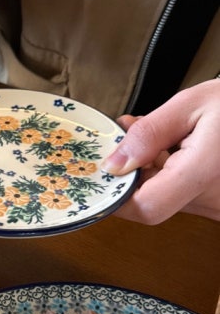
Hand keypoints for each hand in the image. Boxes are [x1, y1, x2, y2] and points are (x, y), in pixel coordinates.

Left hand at [102, 80, 219, 223]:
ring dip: (151, 170)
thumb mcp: (193, 105)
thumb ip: (148, 134)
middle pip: (152, 202)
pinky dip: (170, 173)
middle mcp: (214, 201)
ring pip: (167, 198)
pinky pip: (184, 195)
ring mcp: (219, 207)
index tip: (105, 170)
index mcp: (204, 175)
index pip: (145, 208)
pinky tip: (174, 144)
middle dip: (133, 172)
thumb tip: (113, 165)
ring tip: (158, 133)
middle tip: (128, 136)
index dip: (117, 195)